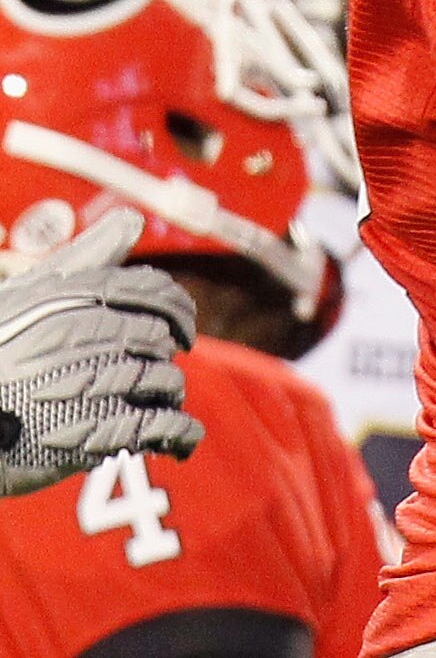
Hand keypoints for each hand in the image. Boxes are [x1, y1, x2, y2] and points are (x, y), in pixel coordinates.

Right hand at [0, 210, 202, 495]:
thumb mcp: (30, 294)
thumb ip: (86, 257)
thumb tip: (130, 219)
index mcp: (72, 298)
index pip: (150, 292)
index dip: (176, 308)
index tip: (182, 325)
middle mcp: (83, 336)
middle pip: (157, 338)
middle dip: (163, 353)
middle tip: (156, 366)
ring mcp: (86, 385)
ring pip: (161, 380)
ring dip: (167, 392)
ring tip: (158, 400)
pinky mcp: (85, 434)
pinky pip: (153, 427)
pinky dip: (178, 433)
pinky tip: (181, 439)